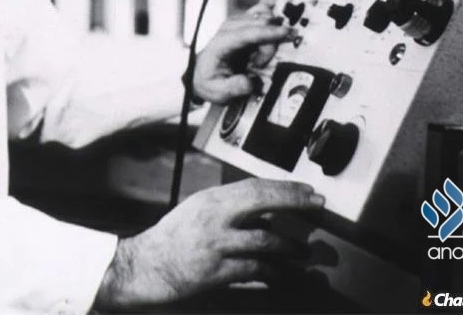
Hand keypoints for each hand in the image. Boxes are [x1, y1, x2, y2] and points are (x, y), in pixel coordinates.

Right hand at [94, 178, 323, 309]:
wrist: (144, 266)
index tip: (307, 190)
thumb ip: (229, 210)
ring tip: (305, 252)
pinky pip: (255, 270)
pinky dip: (275, 273)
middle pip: (262, 202)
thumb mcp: (198, 212)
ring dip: (291, 246)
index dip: (285, 187)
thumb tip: (267, 213)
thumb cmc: (173, 239)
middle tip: (318, 205)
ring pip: (264, 239)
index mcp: (211, 200)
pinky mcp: (215, 272)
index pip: (254, 186)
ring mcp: (215, 244)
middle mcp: (214, 217)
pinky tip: (286, 275)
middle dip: (295, 202)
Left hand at [192, 3, 294, 103]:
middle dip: (268, 44)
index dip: (266, 32)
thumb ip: (233, 88)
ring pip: (262, 17)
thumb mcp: (218, 91)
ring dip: (269, 36)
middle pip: (259, 24)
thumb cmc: (209, 81)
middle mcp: (227, 29)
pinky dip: (269, 24)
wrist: (201, 74)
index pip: (246, 33)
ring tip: (258, 57)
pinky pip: (261, 14)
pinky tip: (268, 36)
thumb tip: (249, 82)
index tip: (284, 33)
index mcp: (220, 44)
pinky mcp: (243, 25)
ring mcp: (236, 24)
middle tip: (259, 65)